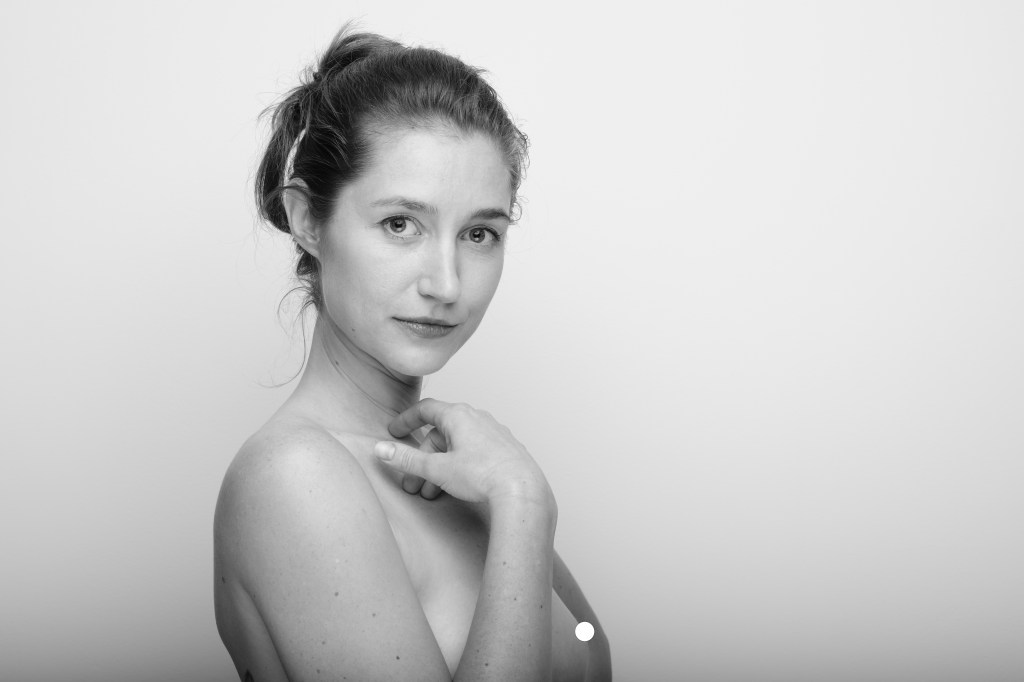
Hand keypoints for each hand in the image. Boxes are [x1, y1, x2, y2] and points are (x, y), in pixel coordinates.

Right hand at [374, 399, 553, 507]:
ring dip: (439, 468)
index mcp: (459, 415)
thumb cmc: (482, 474)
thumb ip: (408, 459)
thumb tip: (381, 450)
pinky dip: (458, 466)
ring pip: (457, 446)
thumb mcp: (437, 469)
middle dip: (422, 459)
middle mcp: (477, 419)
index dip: (406, 421)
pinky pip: (473, 453)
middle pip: (440, 434)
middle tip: (412, 484)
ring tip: (431, 493)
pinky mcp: (504, 450)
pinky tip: (455, 487)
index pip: (425, 409)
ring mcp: (493, 434)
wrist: (522, 489)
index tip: (394, 433)